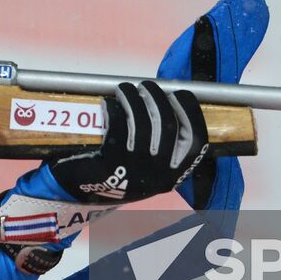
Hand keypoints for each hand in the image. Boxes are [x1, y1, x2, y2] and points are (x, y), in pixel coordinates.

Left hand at [47, 80, 207, 204]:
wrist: (84, 193)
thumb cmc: (121, 171)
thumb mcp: (151, 167)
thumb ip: (165, 143)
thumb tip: (168, 100)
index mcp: (174, 174)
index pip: (196, 140)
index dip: (190, 111)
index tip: (179, 94)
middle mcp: (159, 174)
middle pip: (167, 124)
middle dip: (157, 97)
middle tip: (146, 86)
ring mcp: (135, 170)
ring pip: (142, 122)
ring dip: (134, 98)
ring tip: (126, 89)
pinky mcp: (110, 164)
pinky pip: (117, 126)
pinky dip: (114, 109)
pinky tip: (109, 103)